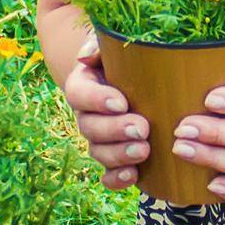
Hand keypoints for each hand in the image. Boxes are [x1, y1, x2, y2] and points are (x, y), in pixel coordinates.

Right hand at [61, 31, 148, 190]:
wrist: (140, 79)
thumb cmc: (128, 59)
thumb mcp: (114, 46)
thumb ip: (100, 45)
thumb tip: (85, 56)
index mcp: (84, 86)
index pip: (80, 94)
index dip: (97, 100)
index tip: (122, 101)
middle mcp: (87, 115)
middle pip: (89, 127)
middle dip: (114, 130)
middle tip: (142, 127)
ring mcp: (100, 140)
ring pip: (98, 153)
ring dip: (119, 154)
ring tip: (144, 150)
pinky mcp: (115, 160)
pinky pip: (107, 176)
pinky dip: (118, 179)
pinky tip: (134, 175)